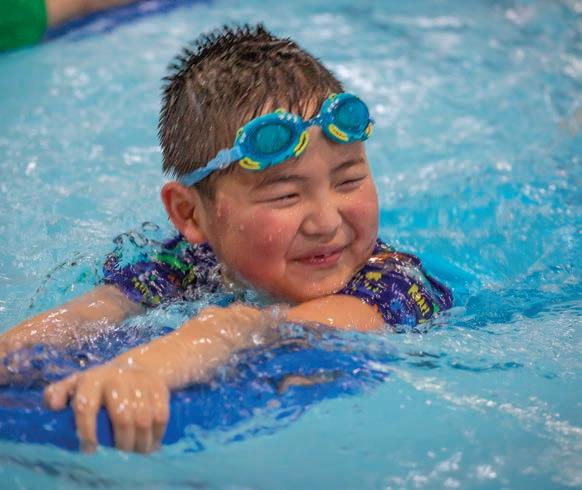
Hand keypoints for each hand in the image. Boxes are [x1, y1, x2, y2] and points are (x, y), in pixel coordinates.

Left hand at [44, 363, 169, 452]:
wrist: (135, 365)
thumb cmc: (98, 384)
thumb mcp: (76, 384)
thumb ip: (57, 392)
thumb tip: (54, 406)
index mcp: (92, 379)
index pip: (86, 406)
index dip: (87, 431)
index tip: (90, 451)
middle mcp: (117, 377)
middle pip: (122, 417)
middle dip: (121, 443)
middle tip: (119, 457)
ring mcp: (141, 381)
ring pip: (144, 419)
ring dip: (141, 443)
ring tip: (136, 454)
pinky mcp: (159, 386)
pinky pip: (161, 415)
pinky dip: (157, 434)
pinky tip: (151, 444)